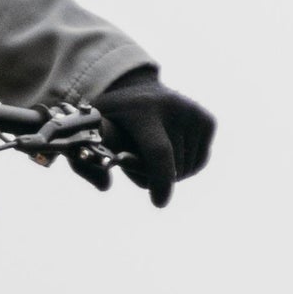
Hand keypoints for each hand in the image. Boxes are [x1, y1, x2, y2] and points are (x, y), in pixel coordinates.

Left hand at [76, 66, 216, 205]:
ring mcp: (194, 113)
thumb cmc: (110, 119)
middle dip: (153, 177)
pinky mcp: (207, 120)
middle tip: (134, 160)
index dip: (160, 181)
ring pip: (187, 169)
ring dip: (168, 173)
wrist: (137, 90)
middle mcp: (174, 108)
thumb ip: (85, 164)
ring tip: (149, 153)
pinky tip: (168, 151)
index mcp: (142, 110)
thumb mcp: (89, 134)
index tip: (159, 203)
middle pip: (172, 167)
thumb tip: (105, 187)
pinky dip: (184, 166)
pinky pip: (200, 161)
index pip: (159, 152)